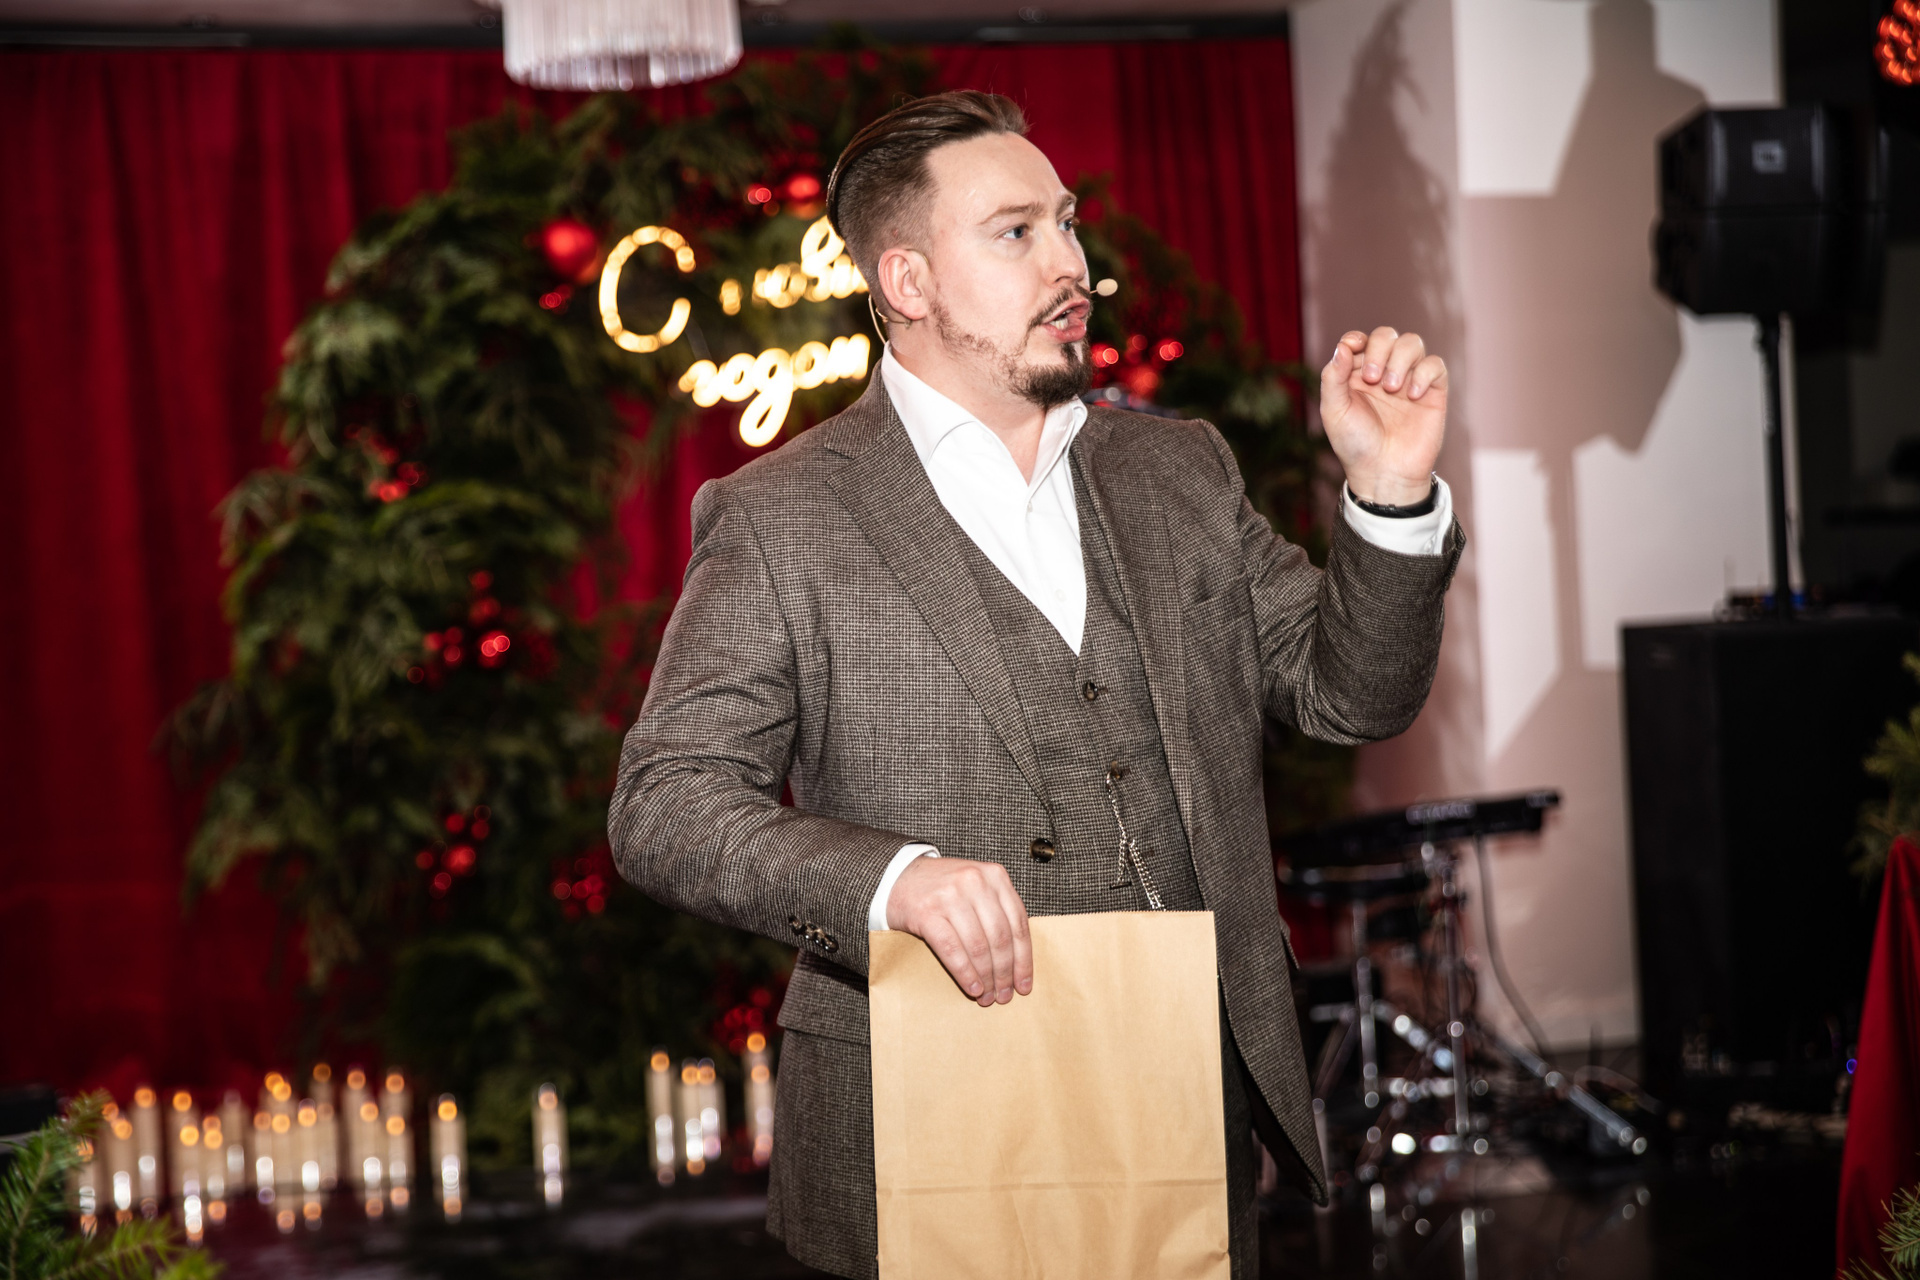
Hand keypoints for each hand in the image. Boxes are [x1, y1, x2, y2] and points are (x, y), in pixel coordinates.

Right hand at [886, 856, 1032, 1006]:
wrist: (900, 877)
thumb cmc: (944, 889)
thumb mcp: (978, 888)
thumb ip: (999, 911)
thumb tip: (1018, 960)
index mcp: (995, 876)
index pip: (1018, 924)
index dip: (1024, 959)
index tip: (1024, 983)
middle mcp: (975, 882)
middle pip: (1000, 938)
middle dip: (1005, 972)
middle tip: (1005, 995)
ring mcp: (950, 896)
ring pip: (978, 946)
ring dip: (986, 978)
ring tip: (988, 997)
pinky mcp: (927, 912)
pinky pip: (952, 950)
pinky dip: (965, 973)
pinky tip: (972, 988)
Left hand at [1322, 327, 1448, 505]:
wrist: (1384, 473)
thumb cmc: (1355, 445)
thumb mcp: (1334, 411)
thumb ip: (1333, 378)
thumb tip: (1343, 347)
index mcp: (1357, 374)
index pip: (1360, 341)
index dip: (1357, 338)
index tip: (1353, 348)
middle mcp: (1384, 372)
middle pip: (1387, 335)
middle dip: (1380, 349)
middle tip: (1373, 379)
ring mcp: (1409, 380)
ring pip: (1412, 343)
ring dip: (1400, 359)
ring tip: (1391, 388)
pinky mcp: (1432, 392)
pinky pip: (1435, 365)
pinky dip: (1424, 372)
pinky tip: (1413, 395)